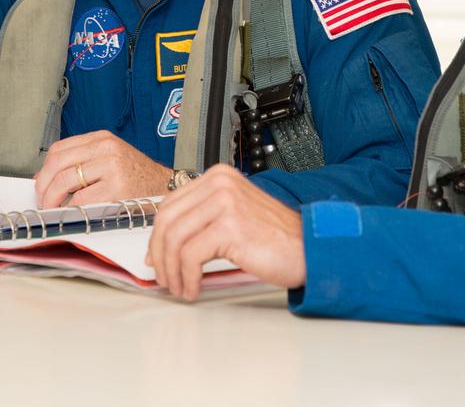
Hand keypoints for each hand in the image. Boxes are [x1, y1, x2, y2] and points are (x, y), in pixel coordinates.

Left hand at [33, 130, 170, 207]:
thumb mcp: (111, 158)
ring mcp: (112, 167)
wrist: (166, 188)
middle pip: (58, 164)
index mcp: (103, 138)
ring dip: (53, 199)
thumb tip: (45, 178)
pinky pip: (81, 200)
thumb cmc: (136, 177)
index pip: (59, 149)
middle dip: (44, 186)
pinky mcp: (117, 189)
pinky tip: (74, 213)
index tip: (41, 185)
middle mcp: (107, 148)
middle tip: (43, 201)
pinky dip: (72, 209)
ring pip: (65, 181)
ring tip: (54, 208)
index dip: (44, 170)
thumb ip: (82, 162)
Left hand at [146, 165, 305, 300]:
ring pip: (174, 239)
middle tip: (164, 278)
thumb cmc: (275, 238)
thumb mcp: (234, 215)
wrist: (308, 248)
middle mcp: (220, 183)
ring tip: (179, 287)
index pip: (170, 204)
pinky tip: (193, 288)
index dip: (157, 236)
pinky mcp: (230, 226)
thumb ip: (203, 219)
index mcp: (218, 177)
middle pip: (167, 221)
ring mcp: (225, 202)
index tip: (156, 257)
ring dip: (172, 270)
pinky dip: (187, 278)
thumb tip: (164, 244)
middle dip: (159, 255)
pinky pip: (190, 256)